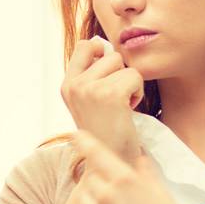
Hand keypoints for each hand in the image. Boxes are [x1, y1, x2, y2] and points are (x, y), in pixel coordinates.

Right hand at [60, 37, 143, 161]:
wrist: (113, 160)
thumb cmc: (107, 130)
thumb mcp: (89, 100)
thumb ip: (90, 73)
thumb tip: (101, 43)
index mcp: (66, 85)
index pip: (84, 46)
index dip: (102, 53)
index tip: (108, 75)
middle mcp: (73, 85)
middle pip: (109, 53)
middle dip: (119, 72)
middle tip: (116, 99)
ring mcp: (88, 89)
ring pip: (123, 64)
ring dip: (130, 83)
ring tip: (122, 105)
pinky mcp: (108, 94)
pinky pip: (134, 76)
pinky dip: (138, 92)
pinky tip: (129, 110)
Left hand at [67, 131, 204, 203]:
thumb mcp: (162, 193)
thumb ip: (145, 174)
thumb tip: (139, 159)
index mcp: (125, 180)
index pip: (97, 153)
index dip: (84, 141)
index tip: (75, 134)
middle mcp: (108, 196)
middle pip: (90, 180)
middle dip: (101, 185)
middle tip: (118, 199)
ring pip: (81, 201)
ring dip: (91, 203)